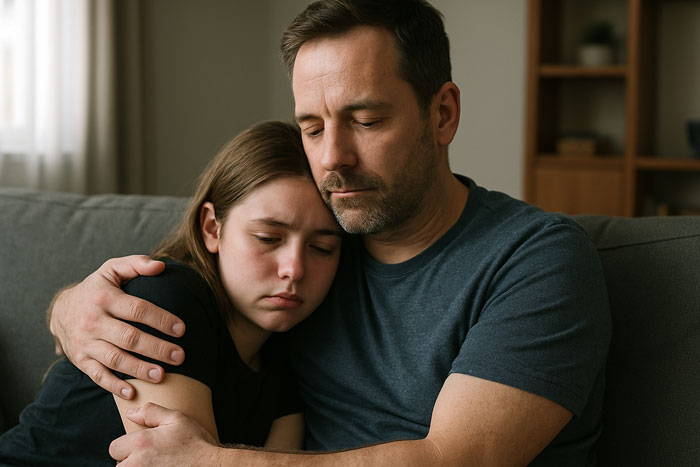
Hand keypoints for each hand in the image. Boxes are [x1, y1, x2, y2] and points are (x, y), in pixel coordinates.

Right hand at [48, 255, 185, 398]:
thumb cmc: (98, 288)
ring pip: (115, 359)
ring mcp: (86, 342)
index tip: (181, 329)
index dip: (160, 319)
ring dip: (139, 369)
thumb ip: (136, 264)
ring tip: (162, 375)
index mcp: (104, 298)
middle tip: (180, 356)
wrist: (61, 310)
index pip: (137, 309)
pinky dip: (114, 386)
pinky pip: (97, 375)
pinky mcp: (81, 360)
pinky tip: (132, 393)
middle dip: (156, 348)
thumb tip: (160, 266)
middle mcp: (93, 321)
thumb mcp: (112, 269)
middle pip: (129, 338)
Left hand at [110, 403, 219, 465]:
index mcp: (141, 443)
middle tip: (151, 458)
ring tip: (156, 465)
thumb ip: (151, 412)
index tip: (141, 447)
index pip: (114, 447)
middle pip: (118, 465)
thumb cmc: (196, 443)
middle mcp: (137, 464)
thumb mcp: (177, 419)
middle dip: (130, 461)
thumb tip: (131, 413)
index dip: (126, 446)